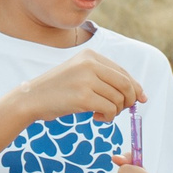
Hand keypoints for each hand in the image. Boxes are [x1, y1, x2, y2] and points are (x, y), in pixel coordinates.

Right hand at [15, 49, 143, 127]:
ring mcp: (86, 80)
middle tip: (122, 110)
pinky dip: (108, 117)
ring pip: (118, 99)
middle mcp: (89, 64)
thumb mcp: (80, 74)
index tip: (140, 99)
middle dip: (129, 100)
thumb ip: (105, 79)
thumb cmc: (58, 90)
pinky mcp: (83, 97)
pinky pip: (109, 109)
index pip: (122, 72)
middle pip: (125, 85)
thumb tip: (138, 94)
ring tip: (102, 113)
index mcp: (90, 55)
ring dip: (115, 111)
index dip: (135, 87)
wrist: (31, 98)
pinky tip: (96, 117)